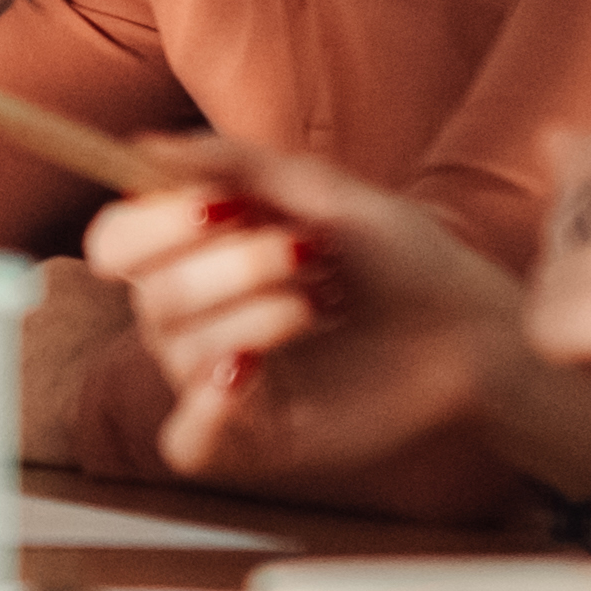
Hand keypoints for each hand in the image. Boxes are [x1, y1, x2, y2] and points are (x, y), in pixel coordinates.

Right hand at [81, 148, 567, 508]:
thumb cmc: (405, 258)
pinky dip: (202, 414)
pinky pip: (186, 443)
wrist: (472, 330)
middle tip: (305, 255)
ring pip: (176, 355)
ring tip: (317, 306)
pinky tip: (245, 378)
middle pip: (151, 296)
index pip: (118, 242)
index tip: (219, 207)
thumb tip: (144, 147)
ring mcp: (221, 382)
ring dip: (247, 318)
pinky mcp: (253, 440)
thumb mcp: (325, 191)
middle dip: (226, 268)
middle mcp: (198, 318)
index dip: (151, 225)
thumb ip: (234, 164)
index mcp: (200, 254)